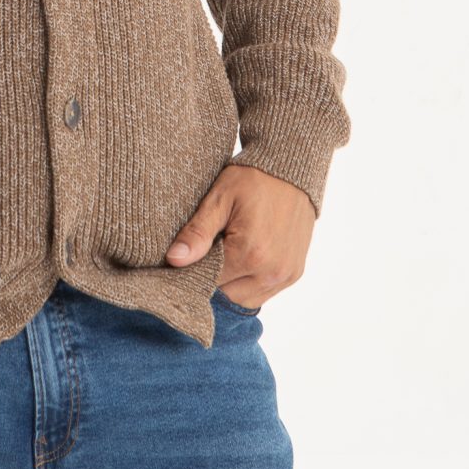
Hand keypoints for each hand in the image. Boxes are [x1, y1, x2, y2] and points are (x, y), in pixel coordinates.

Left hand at [164, 162, 314, 309]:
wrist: (292, 169)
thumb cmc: (254, 179)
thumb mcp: (220, 198)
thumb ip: (197, 232)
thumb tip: (174, 260)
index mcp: (249, 254)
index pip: (207, 282)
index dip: (193, 271)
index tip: (188, 255)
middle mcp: (271, 272)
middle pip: (226, 296)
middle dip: (212, 279)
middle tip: (206, 252)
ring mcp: (286, 275)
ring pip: (245, 299)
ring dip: (231, 285)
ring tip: (225, 255)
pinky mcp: (294, 274)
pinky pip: (264, 293)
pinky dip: (250, 283)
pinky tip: (243, 259)